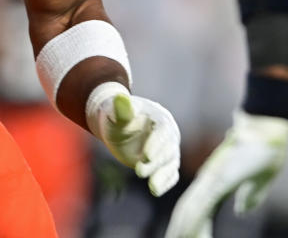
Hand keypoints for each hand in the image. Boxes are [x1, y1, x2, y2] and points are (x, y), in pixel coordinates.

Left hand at [86, 81, 180, 195]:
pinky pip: (170, 174)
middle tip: (138, 171)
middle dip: (156, 162)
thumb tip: (121, 97)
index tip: (146, 156)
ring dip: (162, 176)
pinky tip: (156, 190)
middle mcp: (168, 134)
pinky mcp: (164, 163)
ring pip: (170, 164)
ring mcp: (168, 150)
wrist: (118, 125)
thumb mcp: (117, 113)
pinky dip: (165, 182)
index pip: (163, 132)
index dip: (156, 144)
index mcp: (160, 118)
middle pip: (168, 150)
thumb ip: (121, 109)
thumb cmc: (117, 116)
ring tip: (152, 188)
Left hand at [164, 110, 287, 237]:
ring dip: (183, 229)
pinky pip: (203, 203)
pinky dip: (194, 220)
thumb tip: (241, 210)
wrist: (268, 126)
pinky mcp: (218, 177)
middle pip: (188, 212)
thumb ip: (250, 196)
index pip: (199, 212)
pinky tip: (186, 232)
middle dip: (180, 231)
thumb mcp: (259, 182)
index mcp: (215, 184)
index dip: (192, 228)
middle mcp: (207, 181)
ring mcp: (211, 178)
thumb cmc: (266, 151)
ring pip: (190, 210)